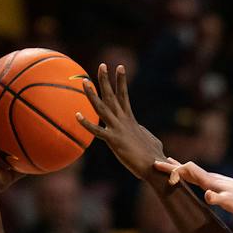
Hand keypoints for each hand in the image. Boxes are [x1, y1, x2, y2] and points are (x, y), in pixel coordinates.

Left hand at [76, 64, 162, 180]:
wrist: (155, 167)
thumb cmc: (154, 156)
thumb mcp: (148, 138)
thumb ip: (140, 130)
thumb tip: (139, 130)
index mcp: (130, 119)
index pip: (124, 95)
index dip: (120, 81)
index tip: (119, 67)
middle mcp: (123, 120)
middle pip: (112, 96)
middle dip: (106, 80)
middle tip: (102, 65)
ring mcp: (118, 129)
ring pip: (102, 108)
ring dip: (92, 95)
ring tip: (84, 81)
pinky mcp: (114, 141)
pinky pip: (97, 131)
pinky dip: (86, 124)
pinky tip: (77, 115)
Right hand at [156, 158, 232, 216]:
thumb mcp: (231, 204)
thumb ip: (218, 199)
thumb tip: (207, 195)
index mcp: (210, 181)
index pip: (188, 170)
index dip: (174, 170)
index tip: (160, 171)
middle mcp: (210, 177)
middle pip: (187, 168)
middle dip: (171, 166)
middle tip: (154, 162)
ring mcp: (214, 180)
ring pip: (192, 171)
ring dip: (178, 167)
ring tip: (167, 163)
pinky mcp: (217, 184)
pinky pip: (198, 176)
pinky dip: (188, 173)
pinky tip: (188, 175)